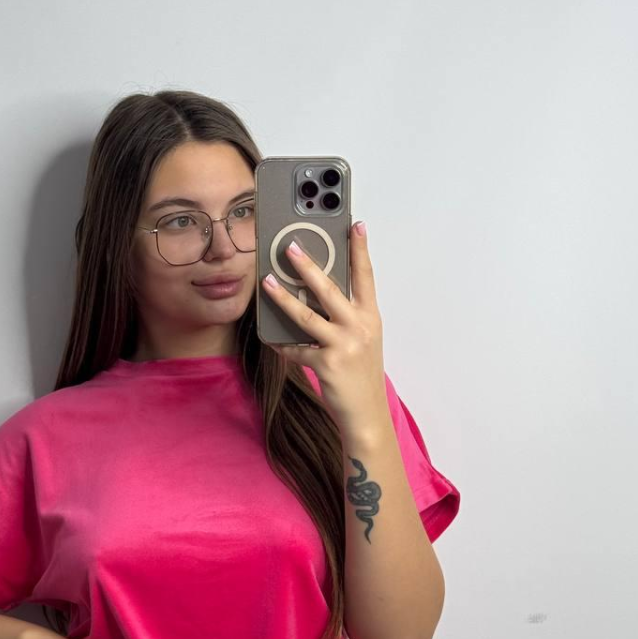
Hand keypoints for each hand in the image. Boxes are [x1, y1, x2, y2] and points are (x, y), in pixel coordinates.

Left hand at [260, 221, 387, 429]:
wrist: (365, 413)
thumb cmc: (361, 375)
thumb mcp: (363, 340)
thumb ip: (347, 316)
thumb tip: (316, 294)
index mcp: (370, 317)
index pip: (365, 276)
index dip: (360, 249)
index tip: (355, 224)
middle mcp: (359, 327)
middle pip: (330, 289)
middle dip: (307, 265)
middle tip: (289, 247)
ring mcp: (343, 345)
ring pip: (306, 315)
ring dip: (283, 297)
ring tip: (267, 281)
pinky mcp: (325, 363)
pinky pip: (296, 348)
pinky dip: (282, 344)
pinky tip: (271, 338)